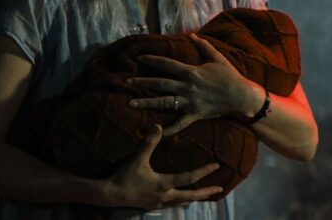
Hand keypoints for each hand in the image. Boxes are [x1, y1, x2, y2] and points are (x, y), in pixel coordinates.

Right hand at [104, 124, 222, 209]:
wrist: (112, 194)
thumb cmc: (125, 176)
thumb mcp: (137, 158)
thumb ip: (149, 142)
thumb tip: (158, 126)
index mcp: (164, 184)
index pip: (189, 178)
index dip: (204, 172)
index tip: (216, 166)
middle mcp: (165, 196)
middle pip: (191, 195)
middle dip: (206, 192)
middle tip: (219, 189)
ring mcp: (159, 203)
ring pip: (182, 202)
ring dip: (195, 197)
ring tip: (203, 195)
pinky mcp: (153, 205)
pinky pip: (173, 204)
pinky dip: (181, 200)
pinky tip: (180, 198)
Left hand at [127, 33, 260, 135]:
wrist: (241, 96)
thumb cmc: (229, 76)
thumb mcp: (217, 57)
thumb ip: (203, 46)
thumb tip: (192, 35)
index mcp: (191, 72)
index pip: (167, 65)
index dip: (152, 60)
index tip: (138, 58)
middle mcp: (188, 87)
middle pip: (161, 84)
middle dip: (142, 82)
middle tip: (126, 82)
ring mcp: (190, 101)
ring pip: (164, 102)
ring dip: (146, 103)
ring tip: (130, 103)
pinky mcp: (195, 114)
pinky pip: (179, 123)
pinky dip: (168, 129)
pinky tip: (156, 132)